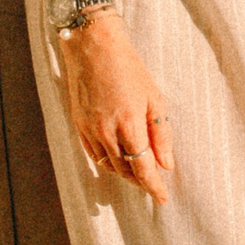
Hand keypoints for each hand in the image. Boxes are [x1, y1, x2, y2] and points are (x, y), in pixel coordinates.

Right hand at [56, 11, 174, 202]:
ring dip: (125, 174)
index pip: (143, 168)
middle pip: (125, 170)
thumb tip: (166, 165)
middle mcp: (106, 132)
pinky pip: (93, 154)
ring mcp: (89, 129)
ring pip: (108, 165)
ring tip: (139, 176)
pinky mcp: (78, 124)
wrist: (93, 46)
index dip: (154, 186)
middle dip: (141, 182)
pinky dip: (107, 163)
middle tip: (154, 186)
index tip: (163, 198)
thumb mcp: (155, 99)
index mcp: (129, 125)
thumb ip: (162, 135)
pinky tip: (118, 162)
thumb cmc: (129, 68)